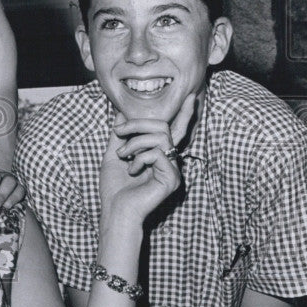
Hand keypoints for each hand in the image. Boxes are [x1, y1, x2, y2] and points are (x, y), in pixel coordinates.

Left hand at [98, 93, 193, 225]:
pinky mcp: (172, 179)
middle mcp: (170, 160)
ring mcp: (173, 170)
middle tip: (118, 133)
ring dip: (135, 142)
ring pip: (160, 137)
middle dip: (137, 124)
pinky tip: (132, 170)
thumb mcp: (114, 154)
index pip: (174, 130)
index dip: (185, 114)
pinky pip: (157, 153)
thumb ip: (121, 135)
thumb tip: (122, 113)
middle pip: (163, 126)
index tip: (192, 96)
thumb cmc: (115, 187)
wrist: (115, 210)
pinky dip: (139, 157)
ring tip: (123, 156)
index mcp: (160, 154)